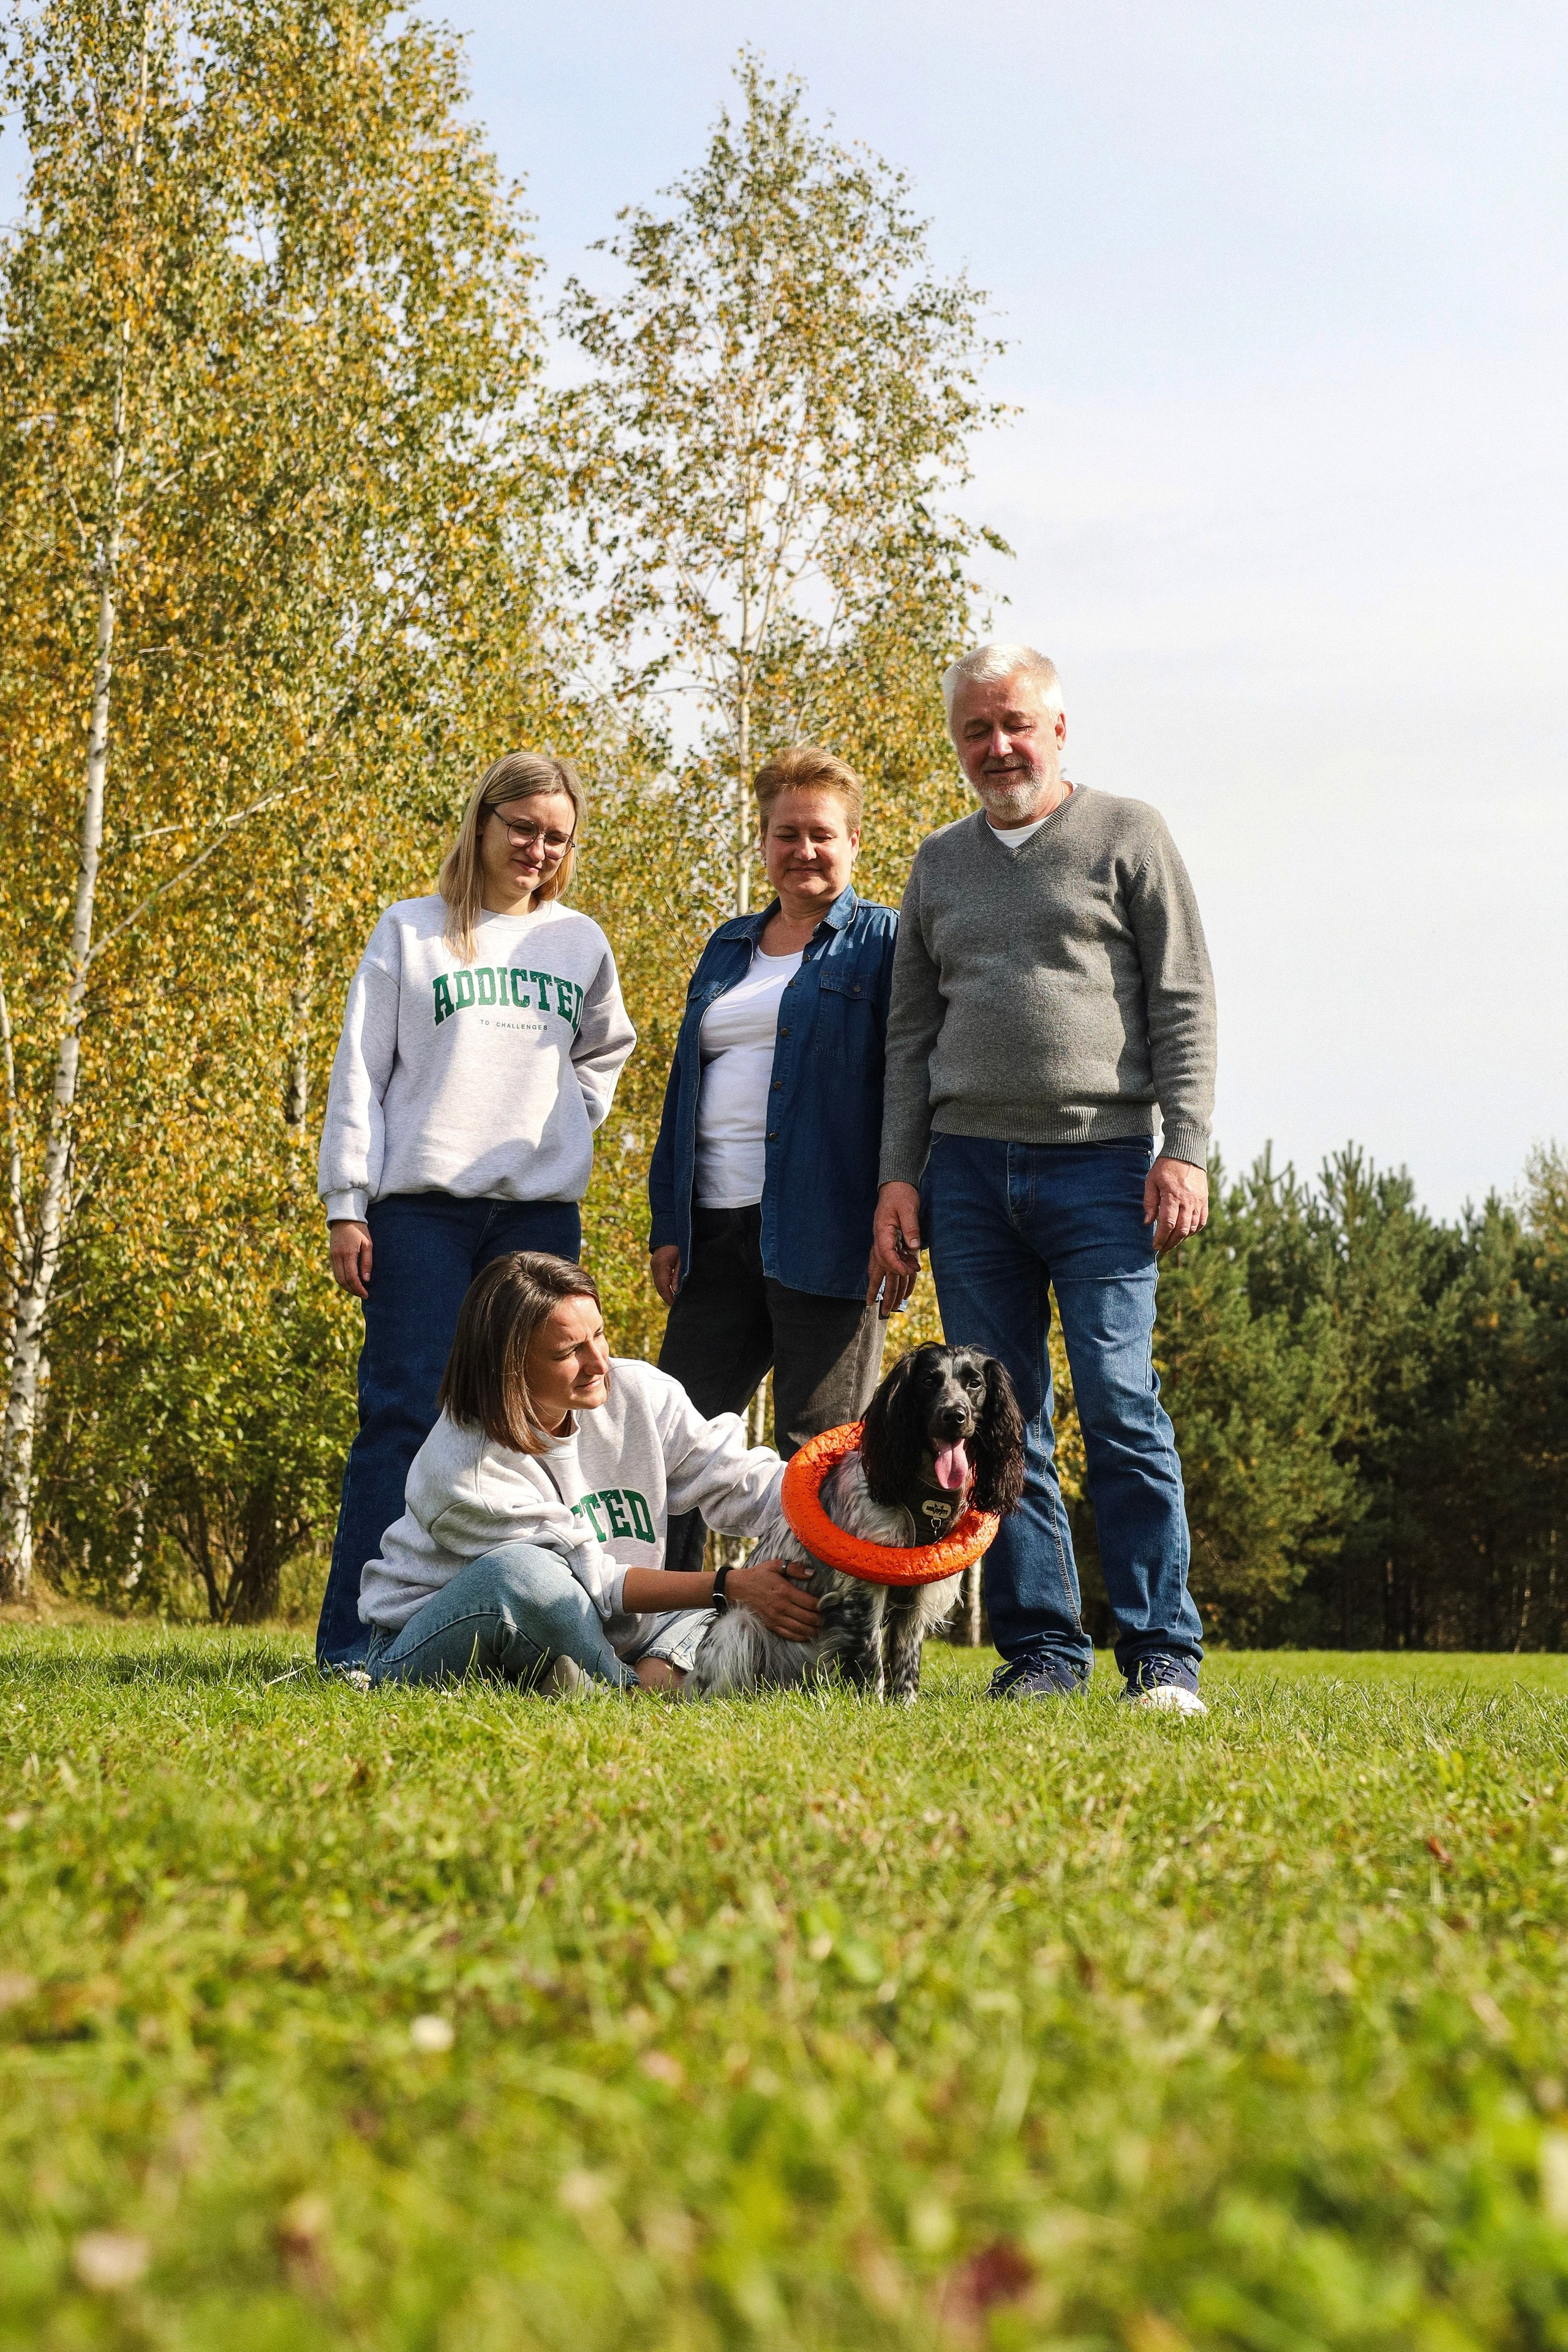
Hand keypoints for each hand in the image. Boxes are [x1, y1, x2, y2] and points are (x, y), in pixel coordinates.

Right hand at [329, 1219, 372, 1298]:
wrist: (344, 1218)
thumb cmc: (360, 1230)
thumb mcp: (368, 1244)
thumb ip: (367, 1262)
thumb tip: (366, 1280)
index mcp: (348, 1253)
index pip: (352, 1277)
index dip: (359, 1288)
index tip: (366, 1294)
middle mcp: (337, 1256)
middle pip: (343, 1281)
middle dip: (353, 1290)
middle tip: (363, 1295)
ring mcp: (332, 1256)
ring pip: (338, 1278)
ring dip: (347, 1287)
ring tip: (358, 1290)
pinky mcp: (331, 1256)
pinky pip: (336, 1272)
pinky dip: (343, 1280)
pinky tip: (351, 1282)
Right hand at [649, 1244, 680, 1307]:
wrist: (671, 1228)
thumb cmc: (680, 1242)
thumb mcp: (683, 1258)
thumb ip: (679, 1274)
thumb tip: (677, 1291)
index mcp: (661, 1265)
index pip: (663, 1287)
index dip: (669, 1298)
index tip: (675, 1306)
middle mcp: (655, 1266)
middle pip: (660, 1287)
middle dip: (667, 1297)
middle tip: (676, 1306)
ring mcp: (654, 1264)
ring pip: (659, 1283)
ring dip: (666, 1292)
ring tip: (675, 1300)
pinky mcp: (656, 1263)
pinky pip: (660, 1278)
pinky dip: (665, 1285)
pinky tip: (673, 1290)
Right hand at [726, 1557, 820, 1641]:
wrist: (736, 1588)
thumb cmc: (757, 1575)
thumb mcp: (774, 1565)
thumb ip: (794, 1568)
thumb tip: (812, 1573)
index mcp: (785, 1591)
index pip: (810, 1603)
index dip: (821, 1605)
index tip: (827, 1605)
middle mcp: (781, 1607)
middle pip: (807, 1618)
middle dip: (820, 1619)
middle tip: (826, 1618)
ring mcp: (775, 1618)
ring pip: (800, 1628)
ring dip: (813, 1630)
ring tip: (820, 1628)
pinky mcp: (770, 1625)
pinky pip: (788, 1634)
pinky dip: (799, 1636)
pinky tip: (806, 1635)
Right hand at [867, 1181, 921, 1314]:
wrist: (895, 1186)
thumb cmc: (901, 1195)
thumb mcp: (907, 1207)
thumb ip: (911, 1226)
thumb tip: (914, 1247)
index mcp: (882, 1233)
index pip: (886, 1255)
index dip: (897, 1265)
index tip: (910, 1270)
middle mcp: (881, 1242)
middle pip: (881, 1271)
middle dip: (883, 1292)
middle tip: (884, 1311)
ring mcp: (885, 1245)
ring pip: (885, 1271)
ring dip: (887, 1290)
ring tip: (889, 1309)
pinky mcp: (892, 1244)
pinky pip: (892, 1265)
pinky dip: (895, 1278)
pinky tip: (900, 1291)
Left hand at [1144, 1156, 1208, 1254]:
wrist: (1187, 1153)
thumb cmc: (1165, 1167)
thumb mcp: (1151, 1181)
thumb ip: (1149, 1202)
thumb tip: (1147, 1222)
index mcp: (1173, 1195)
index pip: (1168, 1223)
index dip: (1161, 1237)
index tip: (1155, 1246)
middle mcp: (1188, 1200)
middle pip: (1181, 1230)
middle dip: (1170, 1242)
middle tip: (1162, 1249)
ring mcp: (1198, 1201)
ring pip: (1192, 1227)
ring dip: (1181, 1239)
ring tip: (1171, 1243)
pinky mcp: (1204, 1200)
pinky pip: (1202, 1221)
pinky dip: (1193, 1230)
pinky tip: (1185, 1234)